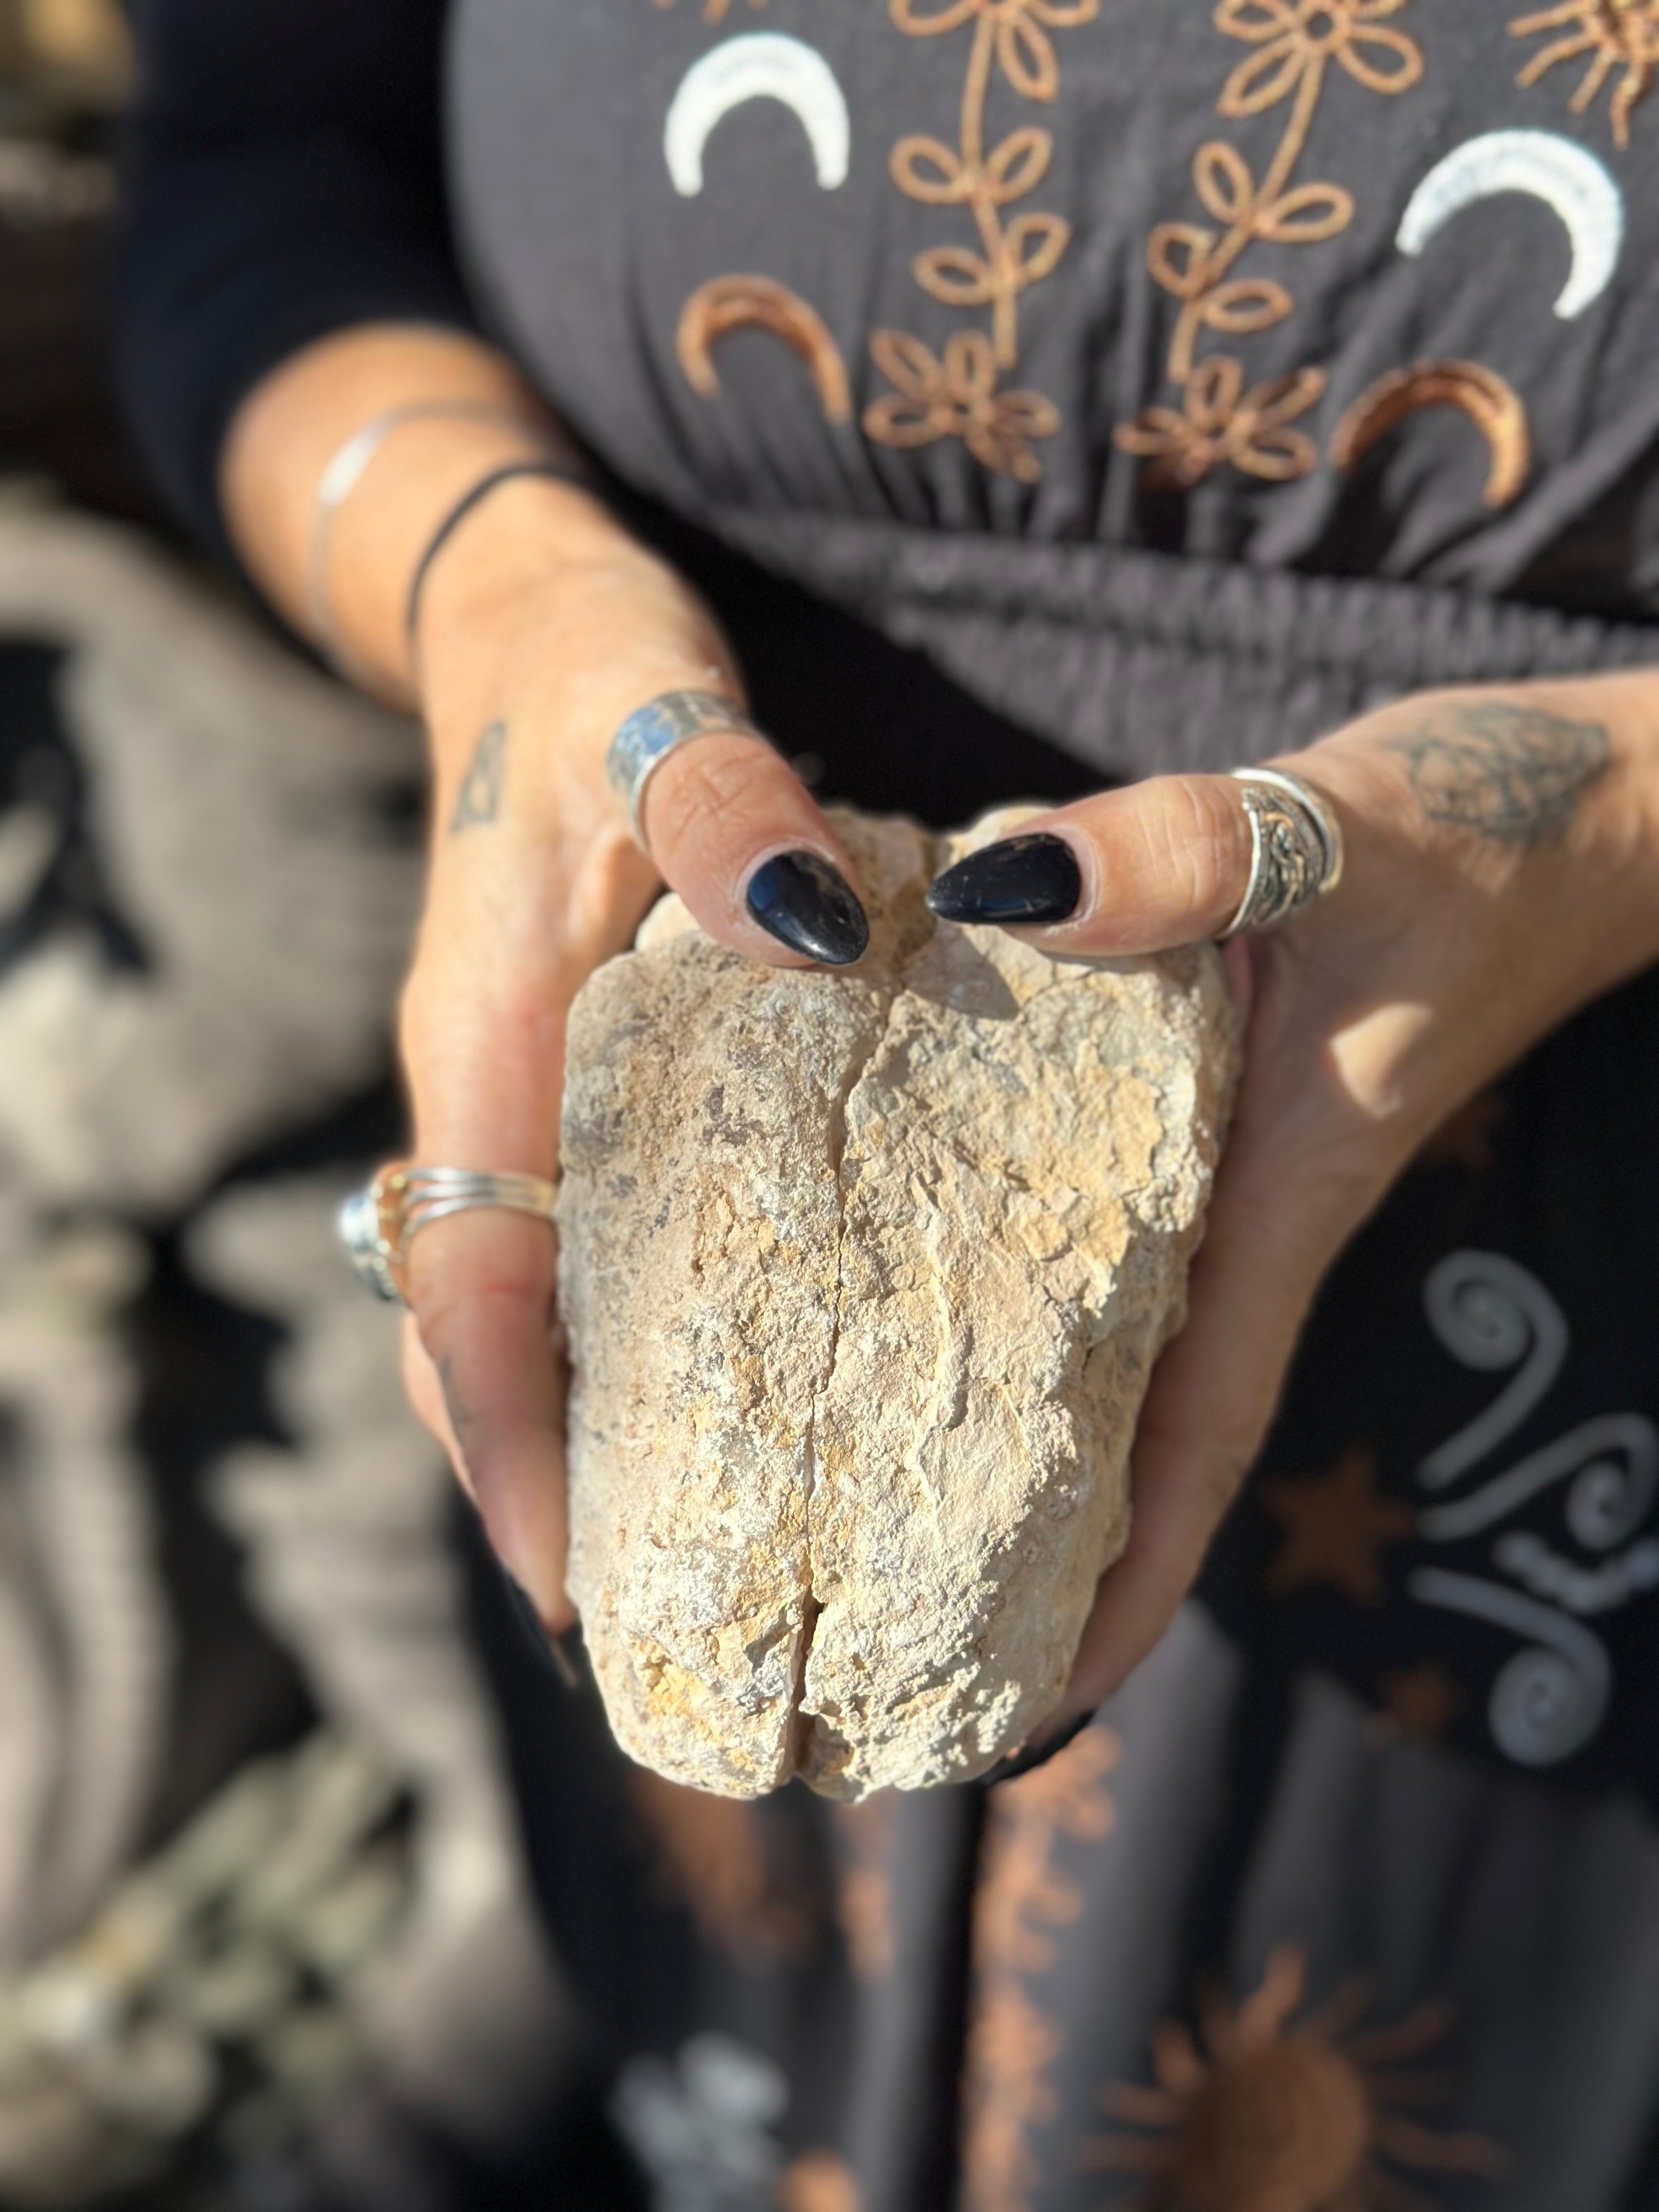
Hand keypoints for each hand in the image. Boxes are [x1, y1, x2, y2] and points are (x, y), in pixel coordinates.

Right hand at [397, 484, 867, 1627]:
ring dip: (570, 1421)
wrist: (532, 621)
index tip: (566, 1583)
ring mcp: (518, 1093)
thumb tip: (814, 926)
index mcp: (485, 1042)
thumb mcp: (655, 707)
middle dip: (535, 1478)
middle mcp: (485, 1093)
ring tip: (684, 1546)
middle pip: (474, 1333)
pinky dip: (614, 1328)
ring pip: (514, 1300)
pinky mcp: (565, 1077)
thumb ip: (722, 808)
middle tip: (643, 1620)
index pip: (470, 1285)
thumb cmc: (593, 666)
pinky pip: (568, 1238)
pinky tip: (721, 1376)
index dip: (508, 1438)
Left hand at [929, 677, 1658, 1722]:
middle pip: (1146, 1439)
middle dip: (1047, 1560)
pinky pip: (1127, 1241)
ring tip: (889, 1508)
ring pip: (1129, 1349)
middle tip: (905, 1649)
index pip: (1193, 1443)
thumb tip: (997, 896)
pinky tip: (947, 1277)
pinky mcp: (1223, 1107)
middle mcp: (1250, 1217)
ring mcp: (1237, 1173)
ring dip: (1041, 1442)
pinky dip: (1048, 1290)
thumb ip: (1180, 856)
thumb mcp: (1330, 832)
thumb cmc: (1484, 835)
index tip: (1027, 1711)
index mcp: (1276, 1204)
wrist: (1584, 808)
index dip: (1120, 1589)